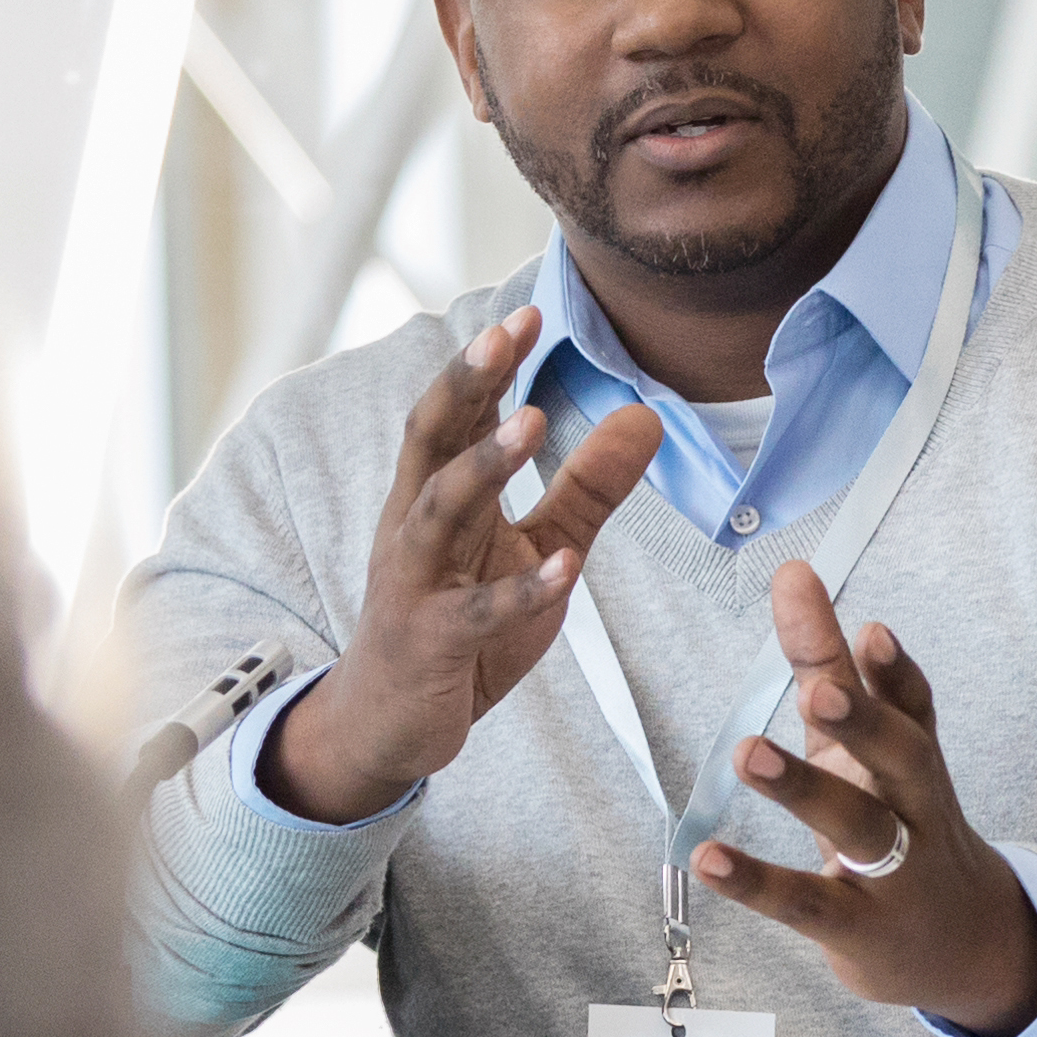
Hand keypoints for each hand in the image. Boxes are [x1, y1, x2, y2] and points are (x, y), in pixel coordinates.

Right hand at [261, 309, 659, 823]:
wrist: (392, 723)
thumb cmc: (459, 628)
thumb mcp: (533, 546)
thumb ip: (587, 486)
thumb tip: (645, 415)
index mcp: (435, 496)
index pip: (454, 416)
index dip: (485, 365)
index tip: (527, 313)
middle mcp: (414, 527)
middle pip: (430, 440)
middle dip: (466, 384)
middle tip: (505, 333)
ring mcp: (417, 584)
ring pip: (439, 513)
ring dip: (483, 467)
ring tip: (531, 422)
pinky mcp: (432, 643)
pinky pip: (476, 614)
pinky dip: (519, 591)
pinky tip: (564, 569)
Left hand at [694, 557, 1036, 1035]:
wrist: (962, 943)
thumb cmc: (902, 826)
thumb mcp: (869, 750)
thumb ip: (830, 667)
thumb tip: (796, 576)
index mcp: (914, 758)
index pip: (912, 705)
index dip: (894, 671)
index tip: (870, 631)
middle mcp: (914, 807)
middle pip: (902, 758)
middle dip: (865, 723)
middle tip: (821, 693)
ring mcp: (893, 870)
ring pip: (857, 826)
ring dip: (805, 789)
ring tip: (750, 753)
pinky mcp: (857, 926)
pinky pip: (806, 903)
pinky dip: (757, 882)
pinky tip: (707, 858)